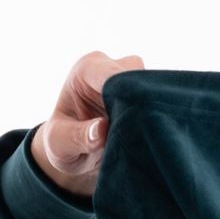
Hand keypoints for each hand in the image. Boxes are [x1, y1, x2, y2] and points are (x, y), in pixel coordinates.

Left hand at [30, 50, 144, 196]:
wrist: (77, 152)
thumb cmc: (62, 144)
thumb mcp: (59, 144)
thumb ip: (77, 137)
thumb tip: (101, 129)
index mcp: (86, 70)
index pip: (112, 75)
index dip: (126, 94)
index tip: (136, 116)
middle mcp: (110, 66)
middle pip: (138, 79)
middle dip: (140, 106)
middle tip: (138, 134)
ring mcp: (130, 77)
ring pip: (154, 88)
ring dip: (150, 112)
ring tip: (139, 136)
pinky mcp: (144, 91)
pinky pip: (160, 99)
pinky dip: (157, 116)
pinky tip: (149, 134)